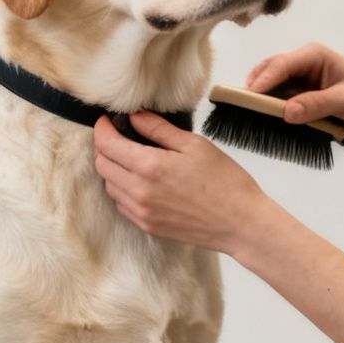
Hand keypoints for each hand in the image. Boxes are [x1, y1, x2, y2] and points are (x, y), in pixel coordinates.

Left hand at [93, 112, 274, 255]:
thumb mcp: (194, 145)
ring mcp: (141, 212)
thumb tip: (135, 116)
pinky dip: (123, 189)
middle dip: (105, 147)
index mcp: (150, 167)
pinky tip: (141, 181)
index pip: (107, 145)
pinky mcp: (147, 226)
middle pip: (102, 165)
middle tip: (119, 136)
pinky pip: (121, 204)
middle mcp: (139, 192)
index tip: (106, 120)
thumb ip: (159, 129)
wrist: (241, 223)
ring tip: (132, 158)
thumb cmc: (225, 181)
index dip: (102, 129)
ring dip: (113, 169)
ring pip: (109, 186)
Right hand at [246, 42, 343, 133]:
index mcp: (311, 56)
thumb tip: (287, 112)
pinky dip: (271, 113)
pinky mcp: (298, 99)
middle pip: (267, 74)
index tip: (249, 97)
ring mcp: (297, 83)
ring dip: (262, 103)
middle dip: (255, 90)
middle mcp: (299, 66)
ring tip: (249, 118)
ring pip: (269, 90)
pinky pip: (278, 104)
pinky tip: (265, 123)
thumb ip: (316, 105)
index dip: (262, 81)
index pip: (280, 65)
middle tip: (241, 109)